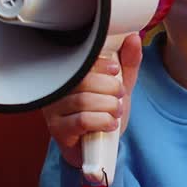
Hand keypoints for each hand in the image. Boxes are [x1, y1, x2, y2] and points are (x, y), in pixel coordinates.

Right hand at [42, 32, 142, 168]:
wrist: (97, 148)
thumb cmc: (102, 113)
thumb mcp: (119, 85)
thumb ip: (127, 63)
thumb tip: (133, 37)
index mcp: (68, 72)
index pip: (80, 60)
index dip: (101, 63)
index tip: (115, 70)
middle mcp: (56, 89)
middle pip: (83, 80)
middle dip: (110, 88)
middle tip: (119, 96)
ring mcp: (53, 110)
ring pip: (83, 101)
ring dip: (108, 106)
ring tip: (116, 111)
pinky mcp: (58, 130)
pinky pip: (81, 120)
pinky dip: (102, 121)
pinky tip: (109, 124)